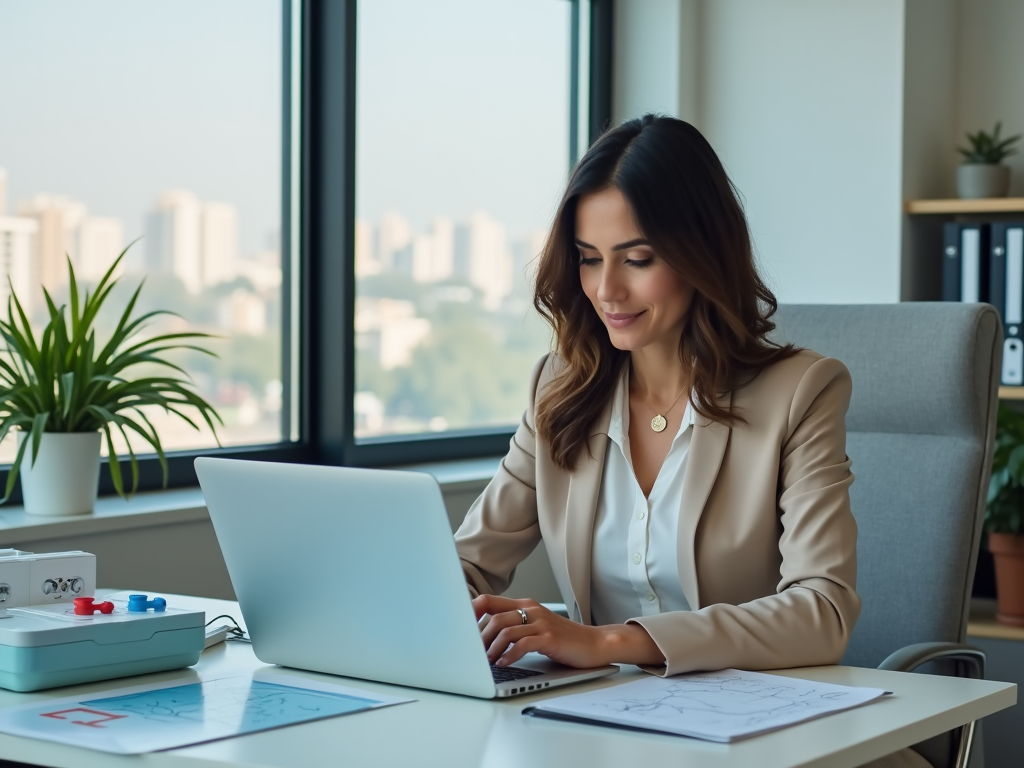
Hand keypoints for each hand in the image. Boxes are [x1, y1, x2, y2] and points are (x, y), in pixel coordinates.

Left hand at [472, 594, 664, 668]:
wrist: (594, 643)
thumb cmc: (562, 638)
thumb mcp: (535, 627)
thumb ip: (514, 626)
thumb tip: (483, 637)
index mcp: (524, 605)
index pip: (488, 600)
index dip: (470, 612)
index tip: (459, 627)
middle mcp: (531, 610)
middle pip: (494, 616)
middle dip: (479, 637)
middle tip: (473, 653)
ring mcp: (541, 623)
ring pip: (505, 630)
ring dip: (491, 648)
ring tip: (488, 661)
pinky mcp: (550, 638)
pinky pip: (522, 645)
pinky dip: (509, 655)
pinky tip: (505, 663)